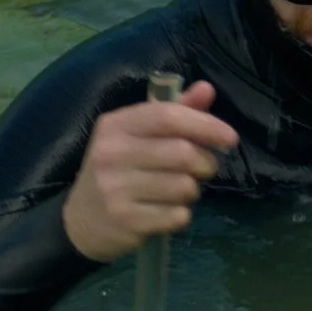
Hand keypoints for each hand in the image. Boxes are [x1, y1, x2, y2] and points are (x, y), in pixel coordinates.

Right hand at [62, 80, 238, 262]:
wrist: (81, 221)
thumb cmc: (118, 170)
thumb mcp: (137, 136)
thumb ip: (174, 112)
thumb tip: (207, 89)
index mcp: (115, 125)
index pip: (167, 117)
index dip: (205, 124)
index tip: (230, 138)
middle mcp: (111, 153)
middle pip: (183, 153)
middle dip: (205, 163)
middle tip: (202, 170)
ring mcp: (115, 189)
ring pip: (184, 187)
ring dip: (192, 191)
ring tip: (177, 191)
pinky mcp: (125, 220)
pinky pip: (177, 216)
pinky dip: (181, 215)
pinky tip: (164, 212)